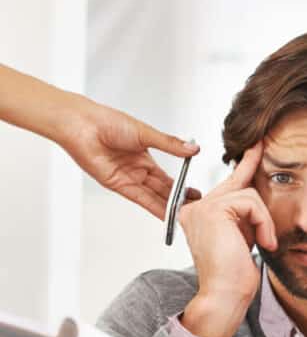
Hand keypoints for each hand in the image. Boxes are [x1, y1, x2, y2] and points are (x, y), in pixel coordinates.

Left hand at [57, 94, 200, 218]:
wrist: (82, 124)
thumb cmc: (107, 122)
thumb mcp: (146, 133)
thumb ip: (170, 145)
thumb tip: (193, 149)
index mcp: (144, 157)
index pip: (167, 178)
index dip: (181, 187)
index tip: (195, 194)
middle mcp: (137, 170)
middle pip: (162, 190)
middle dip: (178, 200)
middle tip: (194, 208)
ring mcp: (128, 179)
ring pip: (154, 197)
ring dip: (168, 207)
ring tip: (185, 215)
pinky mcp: (118, 185)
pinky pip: (141, 199)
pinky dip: (154, 207)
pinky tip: (166, 214)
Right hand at [179, 142, 276, 336]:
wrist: (224, 295)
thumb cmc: (234, 276)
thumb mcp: (243, 238)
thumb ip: (244, 217)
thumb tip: (257, 196)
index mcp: (199, 216)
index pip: (224, 186)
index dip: (242, 167)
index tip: (255, 149)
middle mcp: (195, 208)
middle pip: (235, 181)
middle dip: (251, 162)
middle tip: (262, 142)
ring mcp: (201, 207)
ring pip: (248, 195)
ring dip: (264, 221)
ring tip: (265, 243)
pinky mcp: (213, 210)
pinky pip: (251, 203)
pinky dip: (263, 223)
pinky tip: (262, 242)